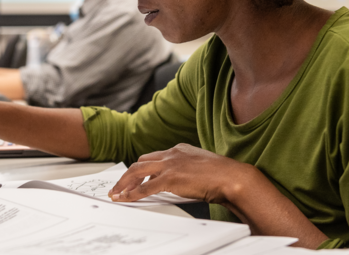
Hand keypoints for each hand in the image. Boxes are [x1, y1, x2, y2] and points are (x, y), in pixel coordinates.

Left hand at [108, 143, 252, 203]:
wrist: (231, 177)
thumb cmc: (222, 175)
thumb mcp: (200, 166)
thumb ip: (186, 169)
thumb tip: (178, 181)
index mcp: (179, 149)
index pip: (153, 157)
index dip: (142, 168)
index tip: (135, 178)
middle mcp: (172, 153)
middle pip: (140, 161)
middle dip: (127, 175)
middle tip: (118, 186)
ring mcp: (170, 165)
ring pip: (137, 171)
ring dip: (124, 183)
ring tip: (116, 193)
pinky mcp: (170, 178)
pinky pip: (145, 187)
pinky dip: (133, 193)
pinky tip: (126, 198)